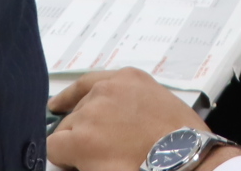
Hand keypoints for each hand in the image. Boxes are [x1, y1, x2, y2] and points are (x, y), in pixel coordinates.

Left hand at [46, 70, 240, 170]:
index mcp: (127, 79)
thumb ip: (132, 102)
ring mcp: (92, 114)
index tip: (55, 105)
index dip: (69, 98)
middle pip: (76, 112)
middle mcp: (106, 90)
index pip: (87, 83)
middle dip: (84, 131)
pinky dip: (64, 159)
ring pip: (66, 132)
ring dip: (77, 146)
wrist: (185, 158)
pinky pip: (55, 148)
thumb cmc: (182, 139)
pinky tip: (84, 165)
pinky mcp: (81, 140)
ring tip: (103, 159)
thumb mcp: (159, 104)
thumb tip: (113, 122)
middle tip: (105, 149)